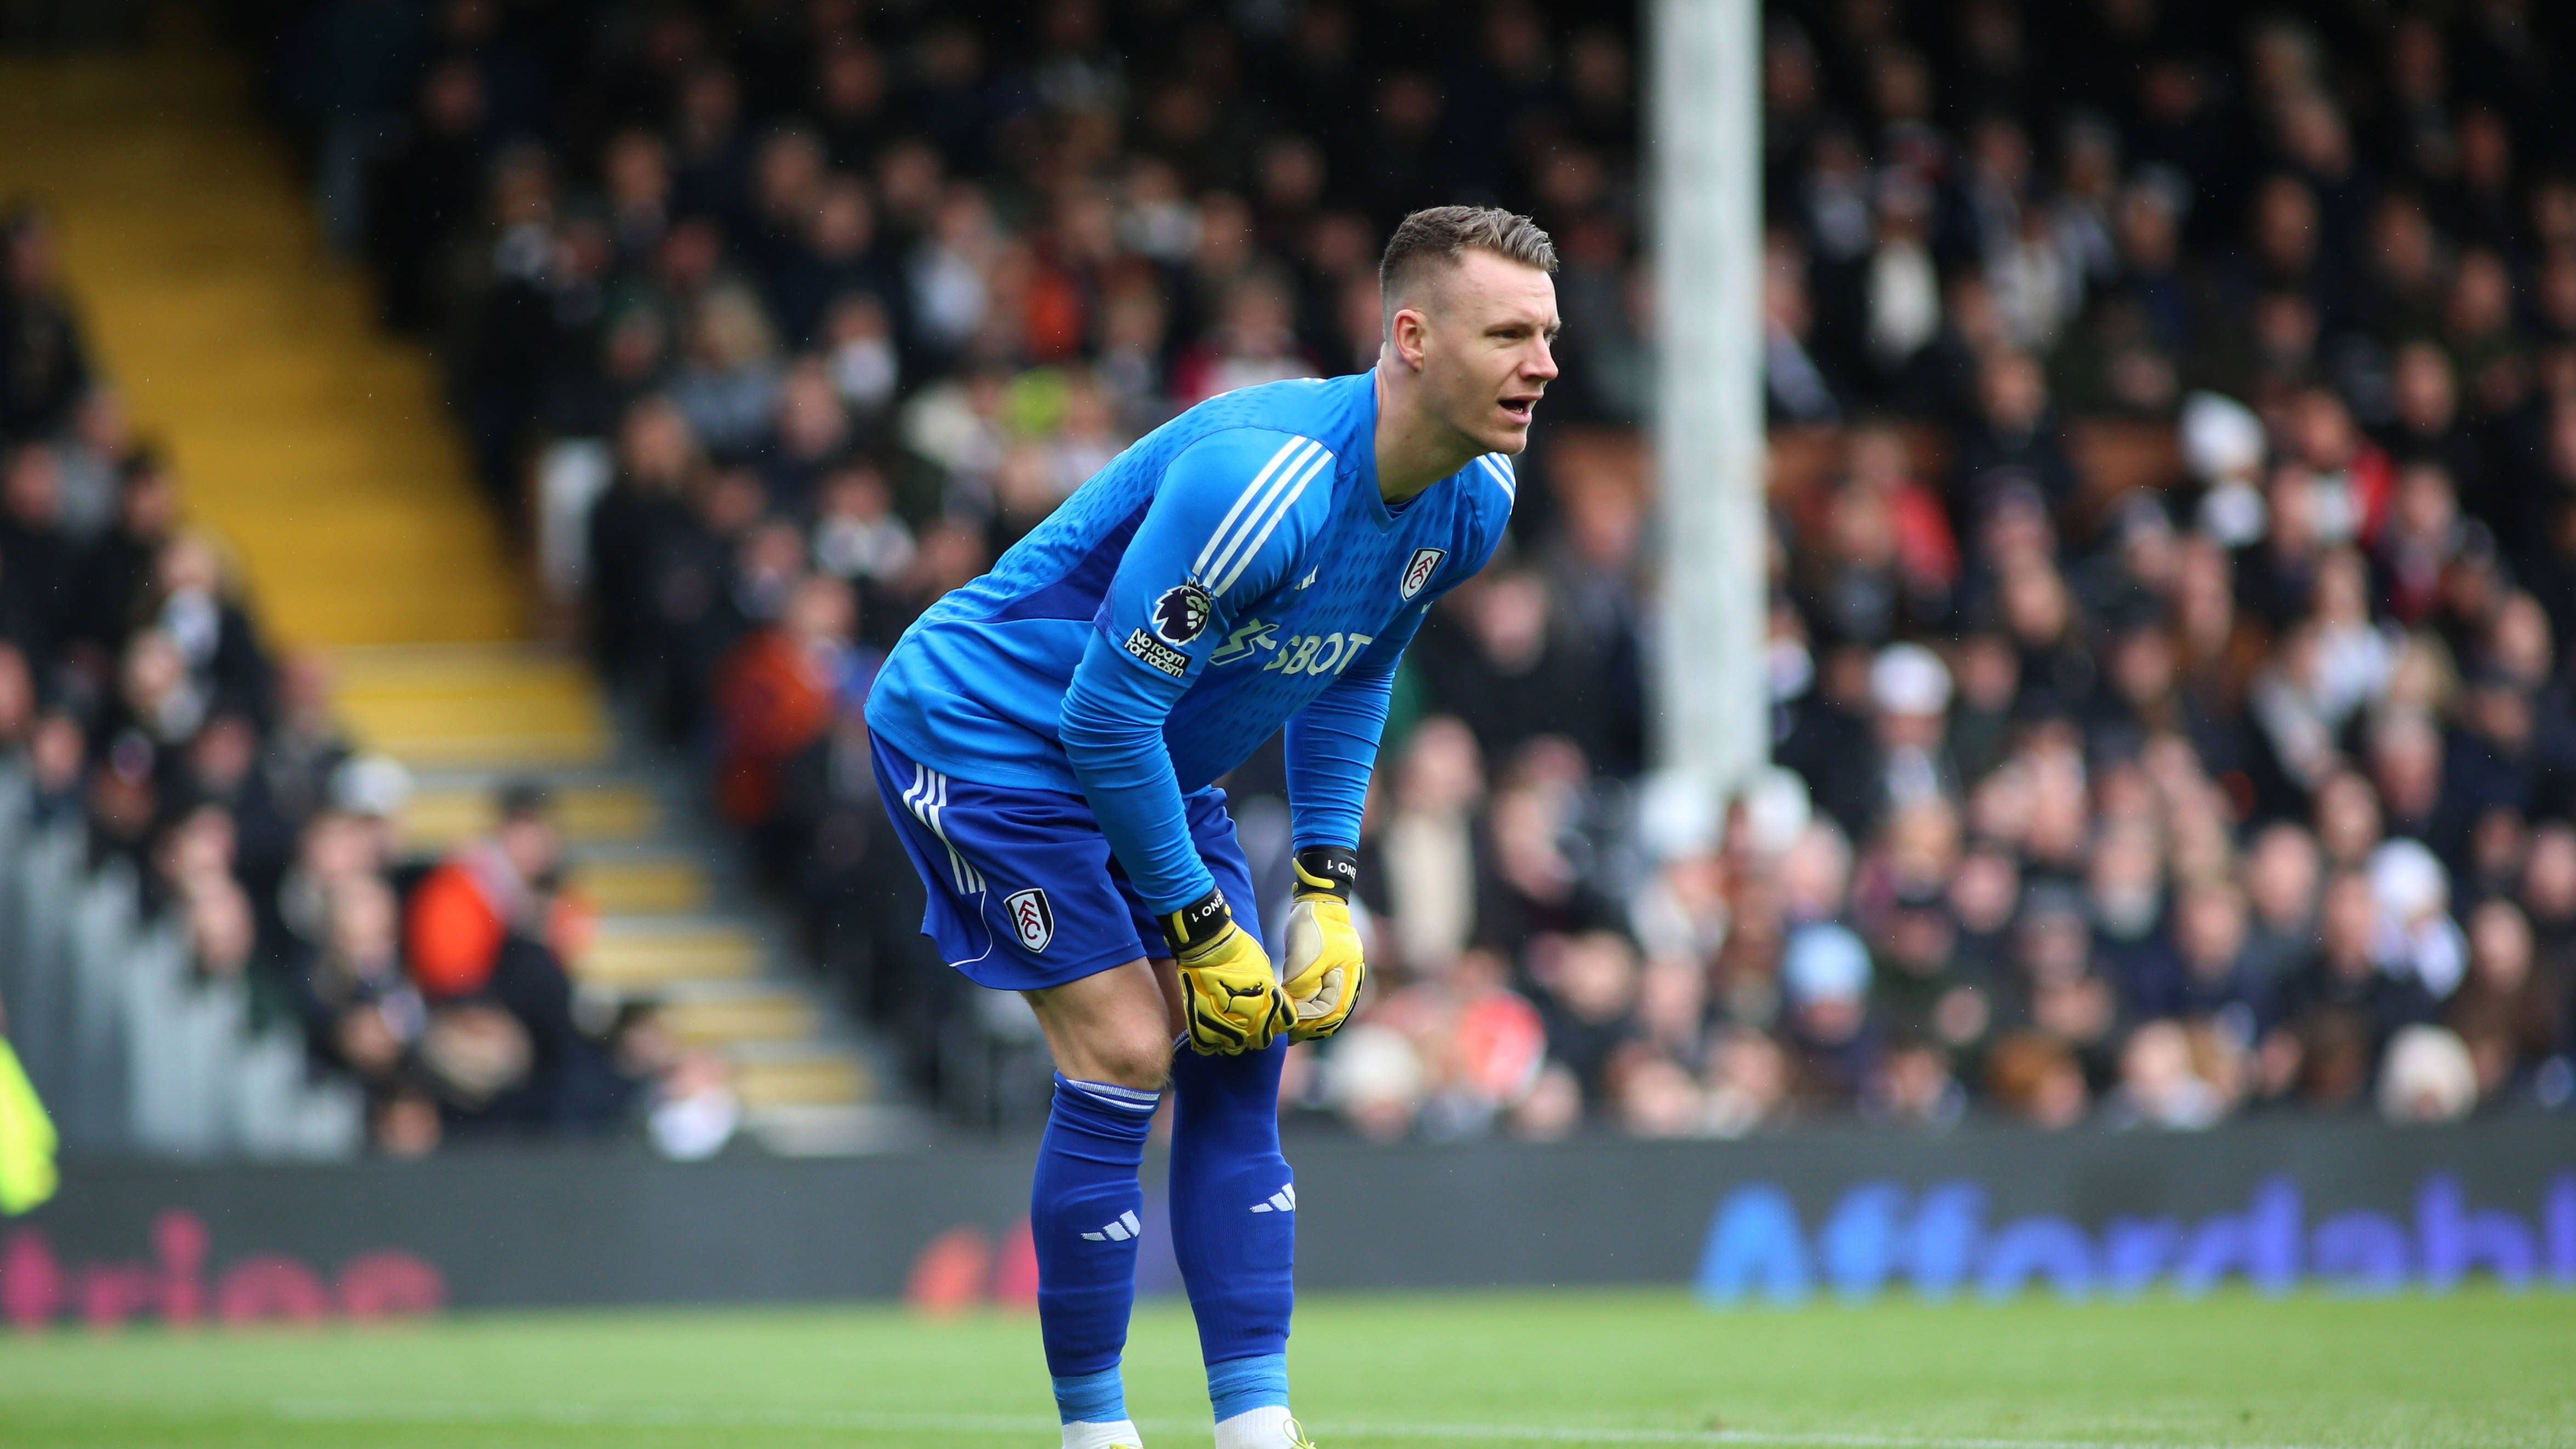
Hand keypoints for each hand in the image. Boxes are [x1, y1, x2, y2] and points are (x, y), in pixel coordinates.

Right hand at [1161, 889, 1291, 1054]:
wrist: (1208, 947)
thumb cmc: (1240, 954)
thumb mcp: (1266, 974)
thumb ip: (1272, 995)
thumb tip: (1274, 1004)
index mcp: (1269, 1011)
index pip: (1283, 1026)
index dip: (1278, 1019)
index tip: (1272, 1013)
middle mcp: (1249, 1026)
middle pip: (1260, 1041)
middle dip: (1258, 1032)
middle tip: (1249, 1018)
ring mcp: (1225, 1030)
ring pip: (1235, 1047)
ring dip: (1235, 1038)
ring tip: (1230, 1024)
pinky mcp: (1201, 1030)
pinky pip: (1209, 1047)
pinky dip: (1213, 1041)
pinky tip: (1214, 1031)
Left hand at [1281, 846, 1364, 1041]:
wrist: (1317, 900)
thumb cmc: (1313, 927)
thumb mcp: (1304, 960)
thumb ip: (1302, 987)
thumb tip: (1295, 1011)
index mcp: (1348, 977)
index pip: (1332, 1011)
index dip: (1311, 1023)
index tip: (1291, 1028)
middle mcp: (1349, 980)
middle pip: (1333, 1013)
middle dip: (1312, 1026)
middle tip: (1289, 1035)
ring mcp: (1341, 975)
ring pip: (1329, 1006)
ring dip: (1312, 1018)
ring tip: (1291, 1028)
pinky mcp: (1331, 970)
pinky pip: (1325, 995)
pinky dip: (1312, 1005)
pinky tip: (1297, 1010)